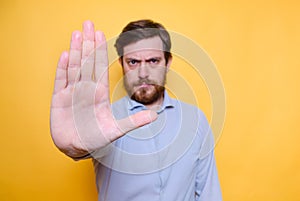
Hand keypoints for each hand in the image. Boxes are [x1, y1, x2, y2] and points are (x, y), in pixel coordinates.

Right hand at [50, 21, 156, 157]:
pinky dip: (62, 68)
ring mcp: (72, 92)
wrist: (77, 148)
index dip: (101, 51)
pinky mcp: (60, 99)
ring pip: (74, 67)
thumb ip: (134, 122)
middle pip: (87, 61)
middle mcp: (86, 89)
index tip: (101, 34)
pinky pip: (61, 80)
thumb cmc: (96, 138)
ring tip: (77, 34)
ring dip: (76, 50)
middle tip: (88, 23)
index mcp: (100, 93)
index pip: (101, 67)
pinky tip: (65, 54)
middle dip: (89, 43)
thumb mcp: (116, 130)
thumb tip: (155, 116)